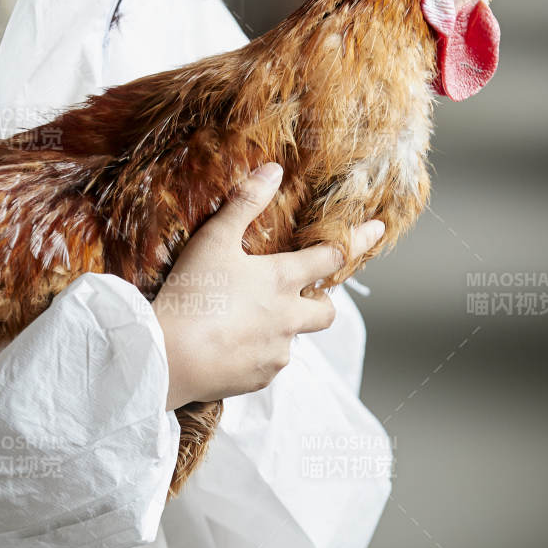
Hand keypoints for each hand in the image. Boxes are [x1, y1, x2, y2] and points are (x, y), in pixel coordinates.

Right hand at [152, 163, 383, 412]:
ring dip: (282, 328)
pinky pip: (269, 363)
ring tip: (246, 320)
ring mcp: (277, 351)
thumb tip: (273, 170)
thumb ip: (244, 203)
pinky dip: (257, 353)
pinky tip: (230, 346)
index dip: (357, 239)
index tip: (377, 228)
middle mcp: (288, 318)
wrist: (170, 356)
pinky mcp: (260, 378)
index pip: (332, 256)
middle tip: (301, 294)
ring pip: (294, 338)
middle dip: (322, 301)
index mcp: (281, 280)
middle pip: (326, 311)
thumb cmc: (191, 293)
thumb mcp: (213, 240)